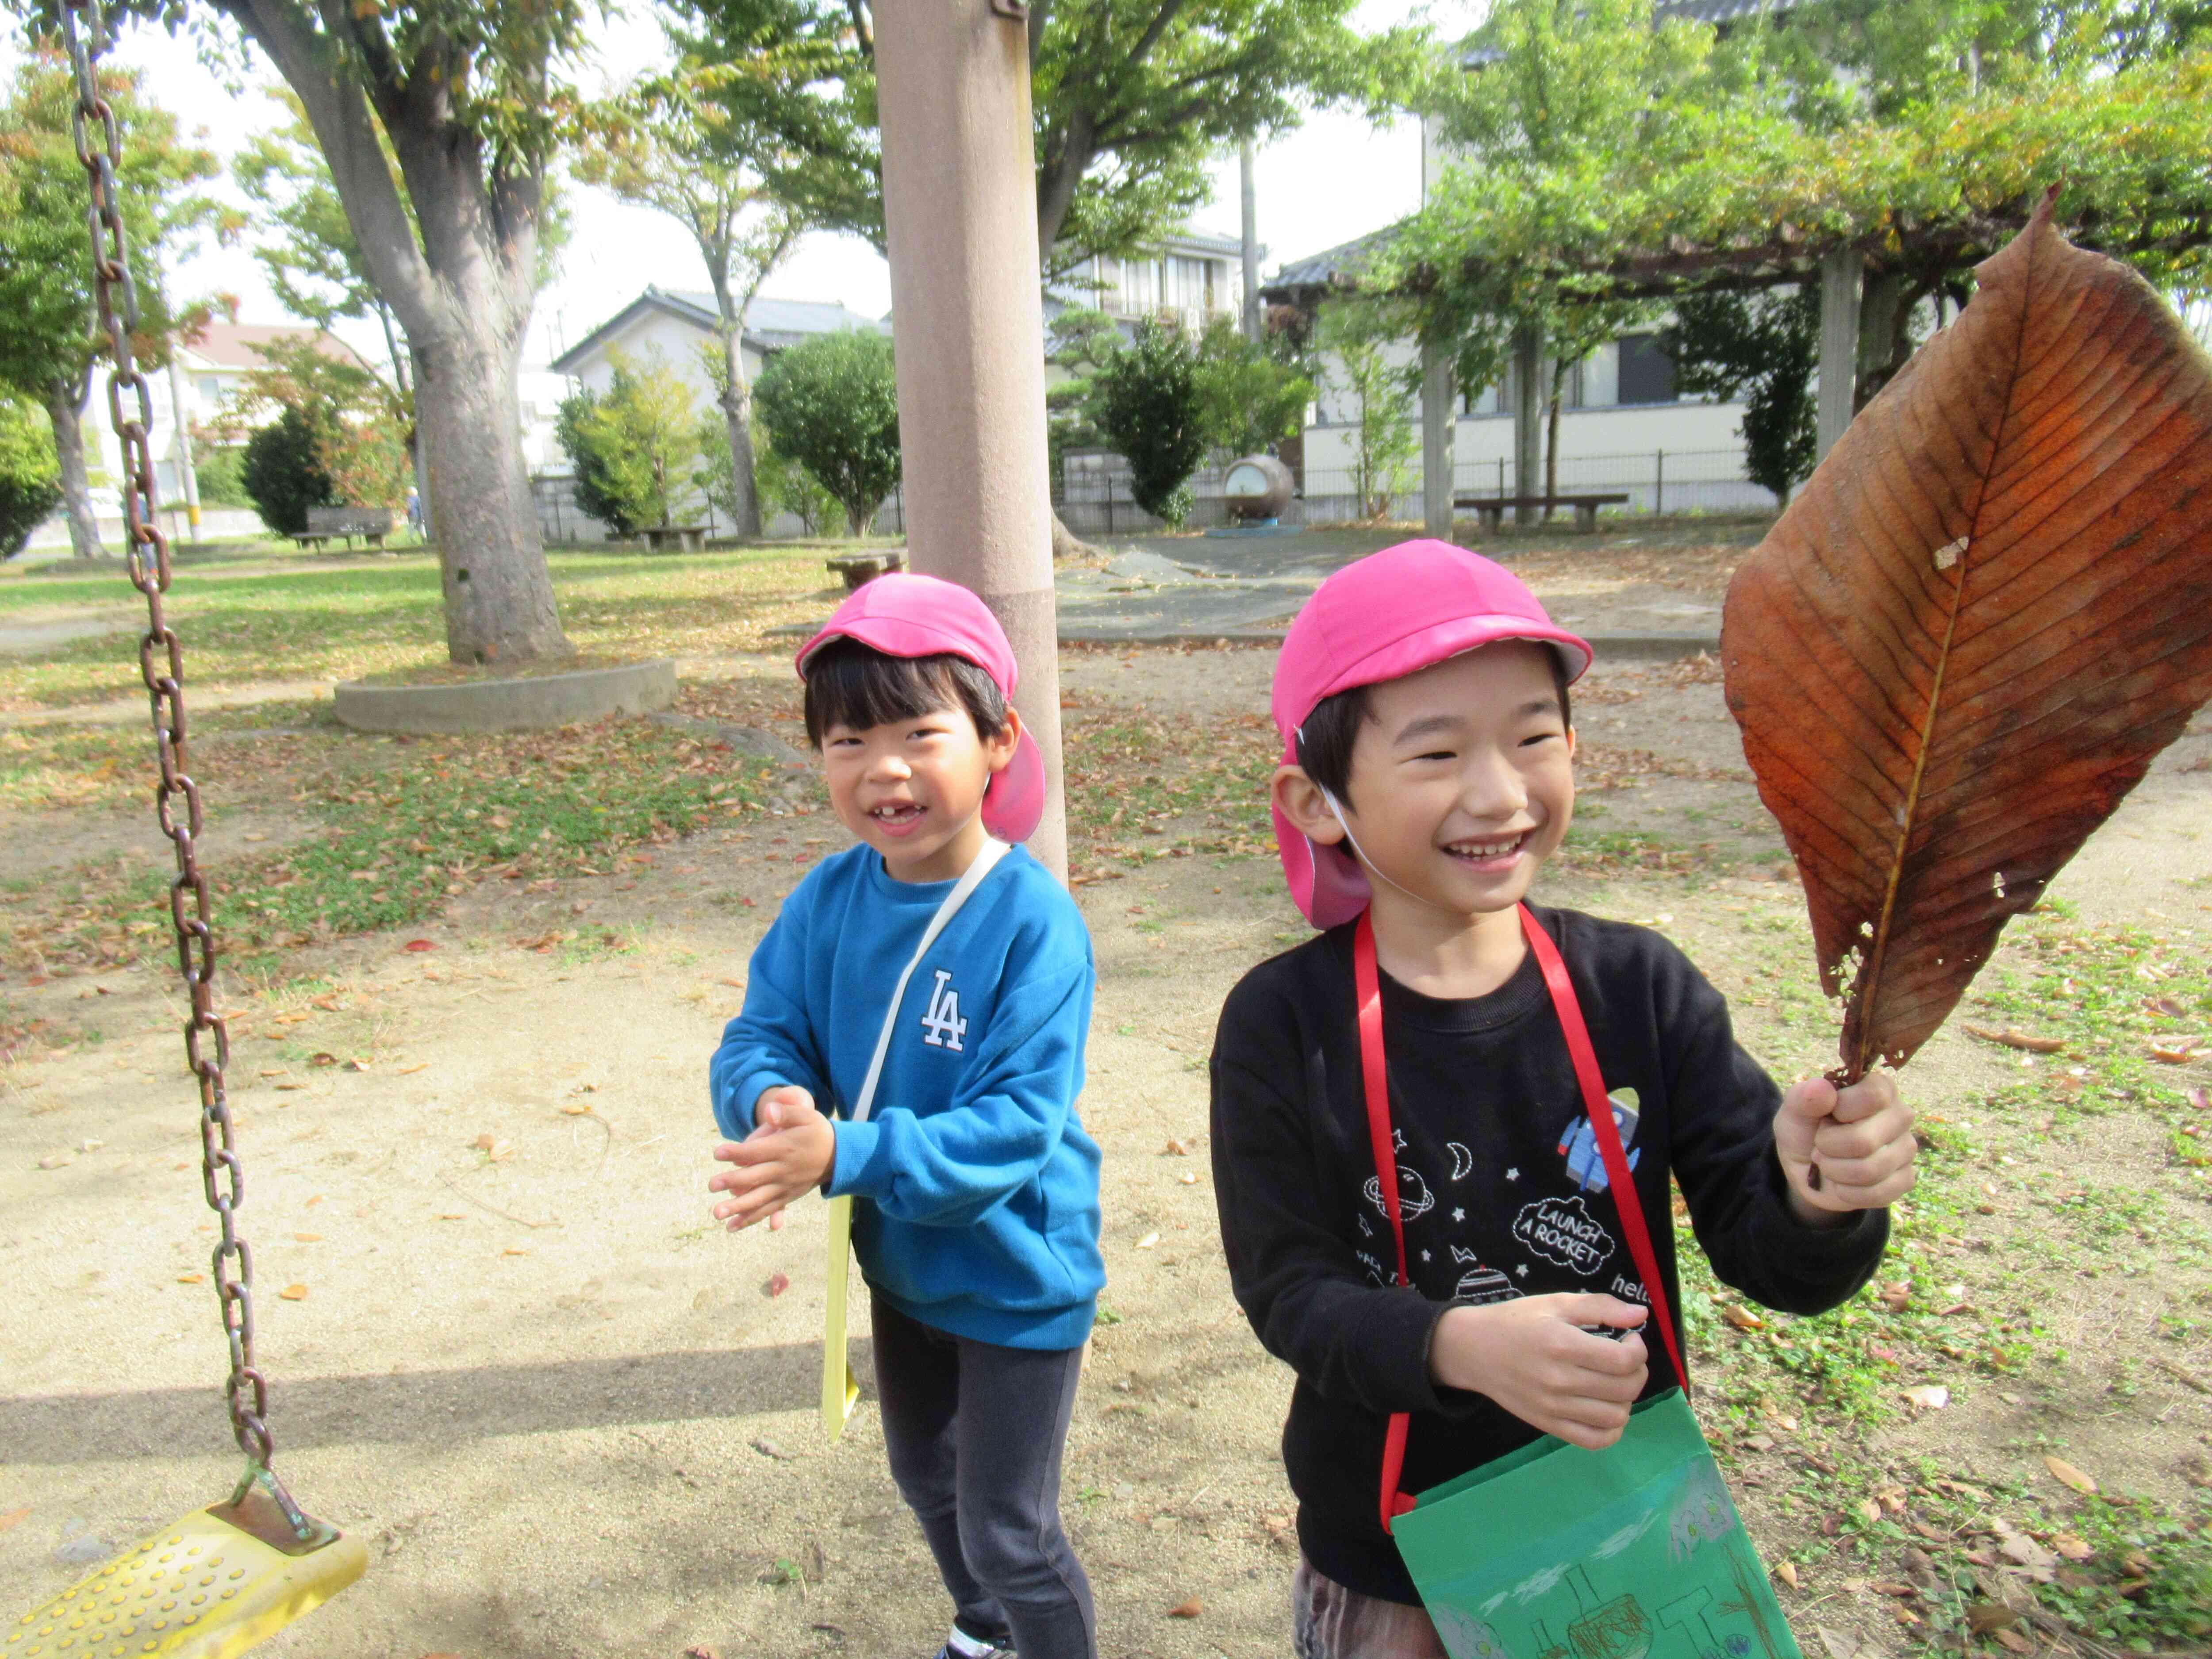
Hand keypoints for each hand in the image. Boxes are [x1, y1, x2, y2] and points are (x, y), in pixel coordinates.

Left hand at [709, 1086, 835, 1231]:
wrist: (839, 1156)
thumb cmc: (818, 1132)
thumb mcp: (807, 1116)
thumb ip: (787, 1112)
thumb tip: (769, 1111)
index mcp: (785, 1148)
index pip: (756, 1151)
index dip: (736, 1152)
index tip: (717, 1153)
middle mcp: (783, 1170)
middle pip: (754, 1177)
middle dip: (731, 1181)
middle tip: (711, 1185)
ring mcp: (785, 1186)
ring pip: (758, 1199)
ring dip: (737, 1207)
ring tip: (717, 1214)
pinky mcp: (787, 1197)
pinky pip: (767, 1210)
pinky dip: (750, 1219)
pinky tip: (731, 1227)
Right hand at [1429, 1295, 1649, 1449]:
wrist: (1472, 1349)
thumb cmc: (1515, 1321)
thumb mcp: (1555, 1303)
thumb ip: (1600, 1306)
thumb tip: (1641, 1314)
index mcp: (1562, 1345)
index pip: (1624, 1360)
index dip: (1638, 1349)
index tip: (1629, 1338)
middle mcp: (1559, 1381)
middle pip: (1625, 1389)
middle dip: (1637, 1371)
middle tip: (1624, 1358)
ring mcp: (1553, 1408)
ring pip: (1615, 1417)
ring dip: (1627, 1399)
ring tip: (1614, 1382)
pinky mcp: (1548, 1425)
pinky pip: (1594, 1440)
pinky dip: (1612, 1429)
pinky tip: (1607, 1408)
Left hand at [1773, 1070, 1916, 1221]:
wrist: (1808, 1168)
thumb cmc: (1805, 1130)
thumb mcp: (1794, 1111)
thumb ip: (1804, 1097)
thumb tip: (1822, 1088)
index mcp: (1879, 1088)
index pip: (1872, 1096)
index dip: (1841, 1110)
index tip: (1826, 1115)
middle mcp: (1900, 1115)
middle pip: (1865, 1141)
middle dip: (1828, 1147)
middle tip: (1820, 1143)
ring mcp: (1906, 1148)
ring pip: (1870, 1170)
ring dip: (1835, 1171)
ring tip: (1828, 1162)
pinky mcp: (1906, 1179)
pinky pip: (1877, 1194)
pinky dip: (1847, 1192)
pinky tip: (1841, 1183)